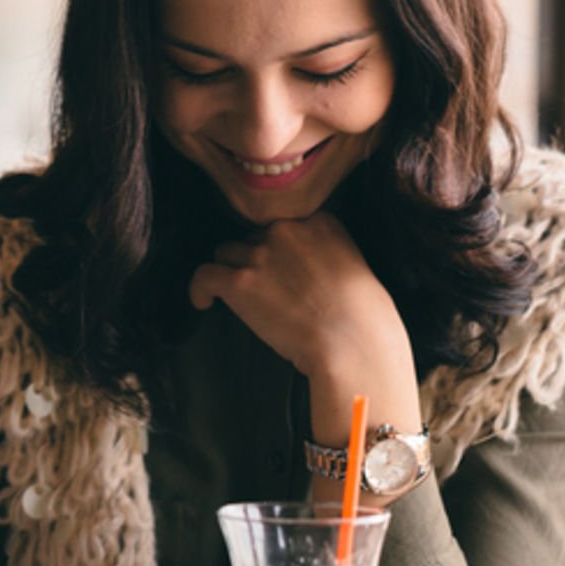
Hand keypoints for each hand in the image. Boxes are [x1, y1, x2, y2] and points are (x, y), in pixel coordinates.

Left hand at [188, 213, 423, 501]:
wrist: (354, 345)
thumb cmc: (364, 319)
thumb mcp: (356, 267)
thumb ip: (327, 252)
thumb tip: (306, 266)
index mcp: (320, 221)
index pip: (283, 224)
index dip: (278, 248)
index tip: (281, 269)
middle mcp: (287, 229)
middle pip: (253, 236)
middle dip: (256, 261)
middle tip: (268, 292)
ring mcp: (261, 253)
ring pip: (227, 253)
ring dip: (232, 274)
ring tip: (240, 299)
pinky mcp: (239, 281)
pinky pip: (203, 275)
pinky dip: (199, 289)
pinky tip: (203, 303)